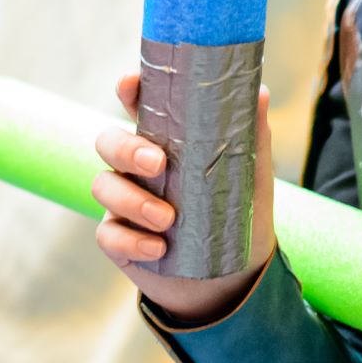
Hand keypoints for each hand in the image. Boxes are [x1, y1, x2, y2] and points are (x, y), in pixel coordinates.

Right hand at [92, 71, 277, 323]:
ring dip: (132, 201)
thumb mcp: (251, 175)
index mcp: (167, 141)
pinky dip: (130, 240)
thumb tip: (258, 91)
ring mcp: (124, 202)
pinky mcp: (119, 239)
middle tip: (158, 163)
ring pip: (103, 186)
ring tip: (169, 220)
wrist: (235, 278)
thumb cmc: (240, 215)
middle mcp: (138, 167)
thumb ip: (252, 134)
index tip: (129, 85)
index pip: (139, 106)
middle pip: (108, 141)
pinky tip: (159, 248)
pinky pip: (107, 234)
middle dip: (125, 148)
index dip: (128, 90)